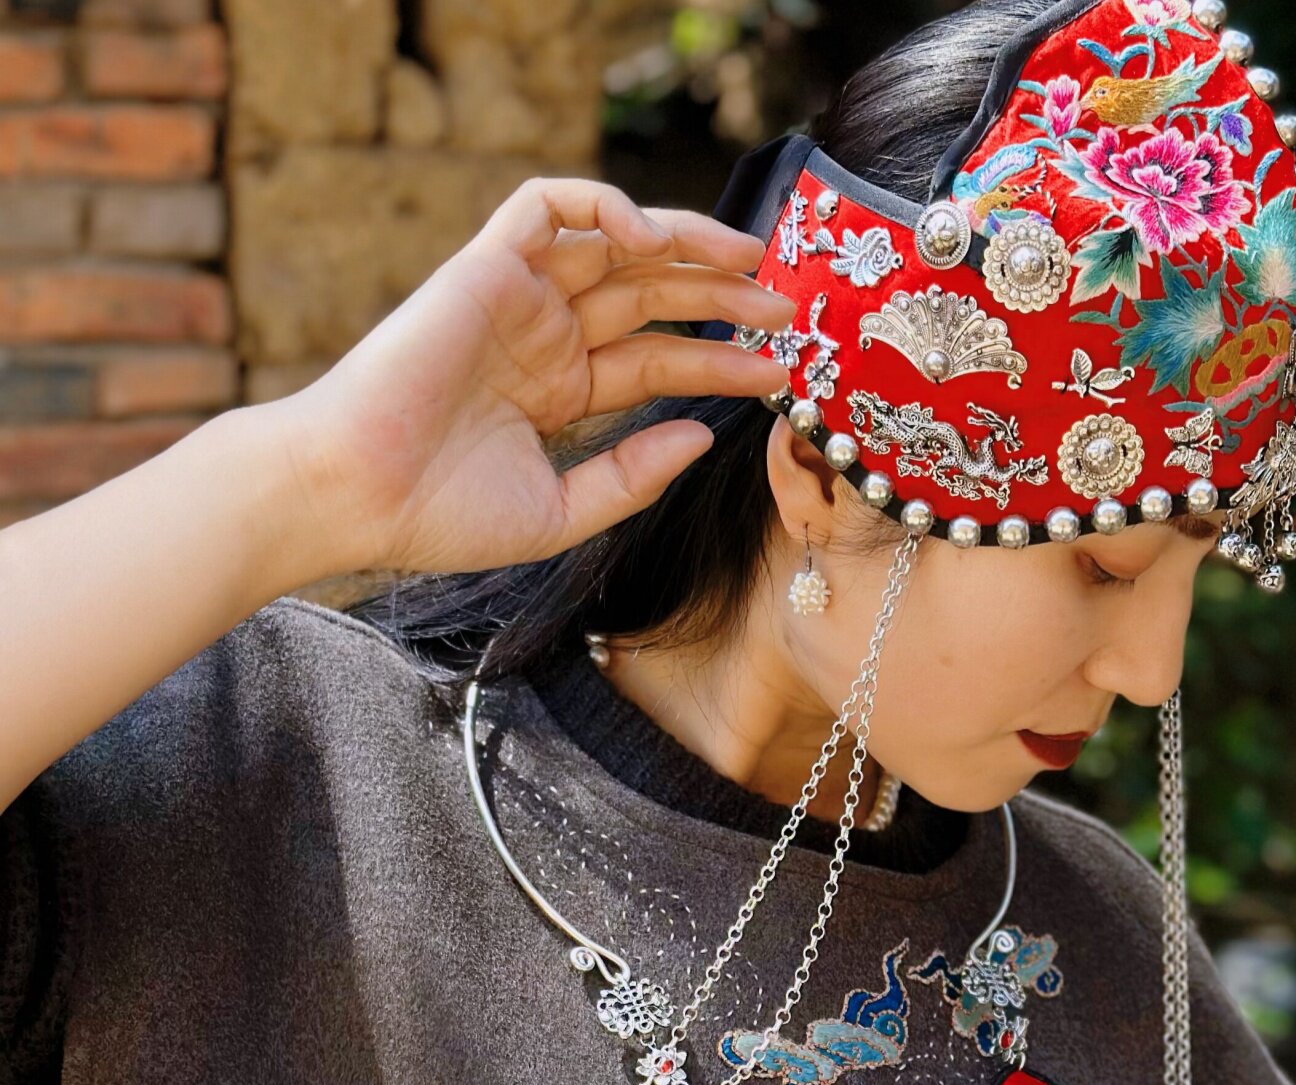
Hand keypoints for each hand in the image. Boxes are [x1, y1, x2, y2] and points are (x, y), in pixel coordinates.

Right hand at [269, 175, 794, 576]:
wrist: (356, 498)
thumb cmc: (441, 517)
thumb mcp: (562, 510)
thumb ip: (632, 475)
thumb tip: (703, 437)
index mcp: (561, 391)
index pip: (658, 360)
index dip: (721, 363)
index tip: (779, 376)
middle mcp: (545, 337)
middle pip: (650, 296)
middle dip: (722, 296)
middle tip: (789, 309)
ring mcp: (517, 299)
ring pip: (614, 244)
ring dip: (685, 243)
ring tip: (751, 260)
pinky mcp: (484, 266)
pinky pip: (547, 207)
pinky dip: (602, 207)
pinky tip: (652, 240)